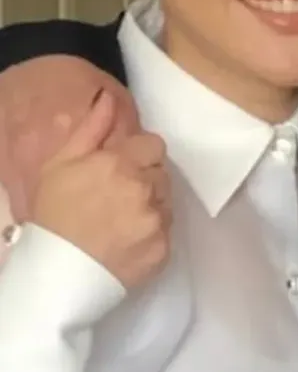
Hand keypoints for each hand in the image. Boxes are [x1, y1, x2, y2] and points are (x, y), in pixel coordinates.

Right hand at [30, 90, 170, 288]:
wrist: (57, 273)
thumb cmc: (55, 215)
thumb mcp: (61, 164)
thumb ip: (92, 128)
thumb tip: (109, 97)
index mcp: (121, 163)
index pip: (154, 145)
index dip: (139, 155)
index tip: (123, 169)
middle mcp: (145, 187)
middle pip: (161, 172)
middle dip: (145, 179)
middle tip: (119, 197)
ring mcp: (156, 219)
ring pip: (166, 200)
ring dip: (151, 205)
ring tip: (122, 220)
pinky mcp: (164, 247)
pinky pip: (167, 231)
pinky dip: (152, 233)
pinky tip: (128, 239)